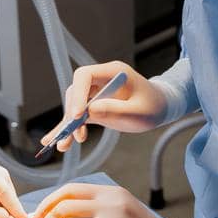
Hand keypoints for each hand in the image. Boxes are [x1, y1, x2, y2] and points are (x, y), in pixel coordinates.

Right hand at [40, 61, 167, 153]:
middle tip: (75, 134)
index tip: (77, 115)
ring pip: (73, 106)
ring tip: (64, 145)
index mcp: (112, 72)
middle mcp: (100, 80)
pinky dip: (69, 129)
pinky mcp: (94, 107)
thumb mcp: (139, 111)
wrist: (160, 108)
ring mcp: (95, 94)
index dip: (78, 93)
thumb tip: (90, 111)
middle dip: (72, 113)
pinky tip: (56, 142)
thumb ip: (117, 110)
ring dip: (68, 126)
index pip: (84, 75)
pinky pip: (78, 117)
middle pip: (76, 92)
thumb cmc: (153, 106)